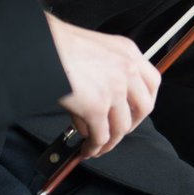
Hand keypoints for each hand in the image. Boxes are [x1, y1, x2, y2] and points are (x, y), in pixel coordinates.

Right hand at [47, 16, 160, 158]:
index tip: (136, 113)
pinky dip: (94, 147)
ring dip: (109, 142)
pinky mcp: (96, 107)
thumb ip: (108, 69)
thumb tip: (106, 101)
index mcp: (128, 52)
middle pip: (143, 108)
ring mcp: (114, 89)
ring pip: (121, 127)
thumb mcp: (96, 48)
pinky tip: (86, 149)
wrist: (41, 46)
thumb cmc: (59, 45)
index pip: (152, 82)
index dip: (145, 102)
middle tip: (117, 132)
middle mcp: (126, 70)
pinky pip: (100, 136)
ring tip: (97, 147)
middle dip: (131, 126)